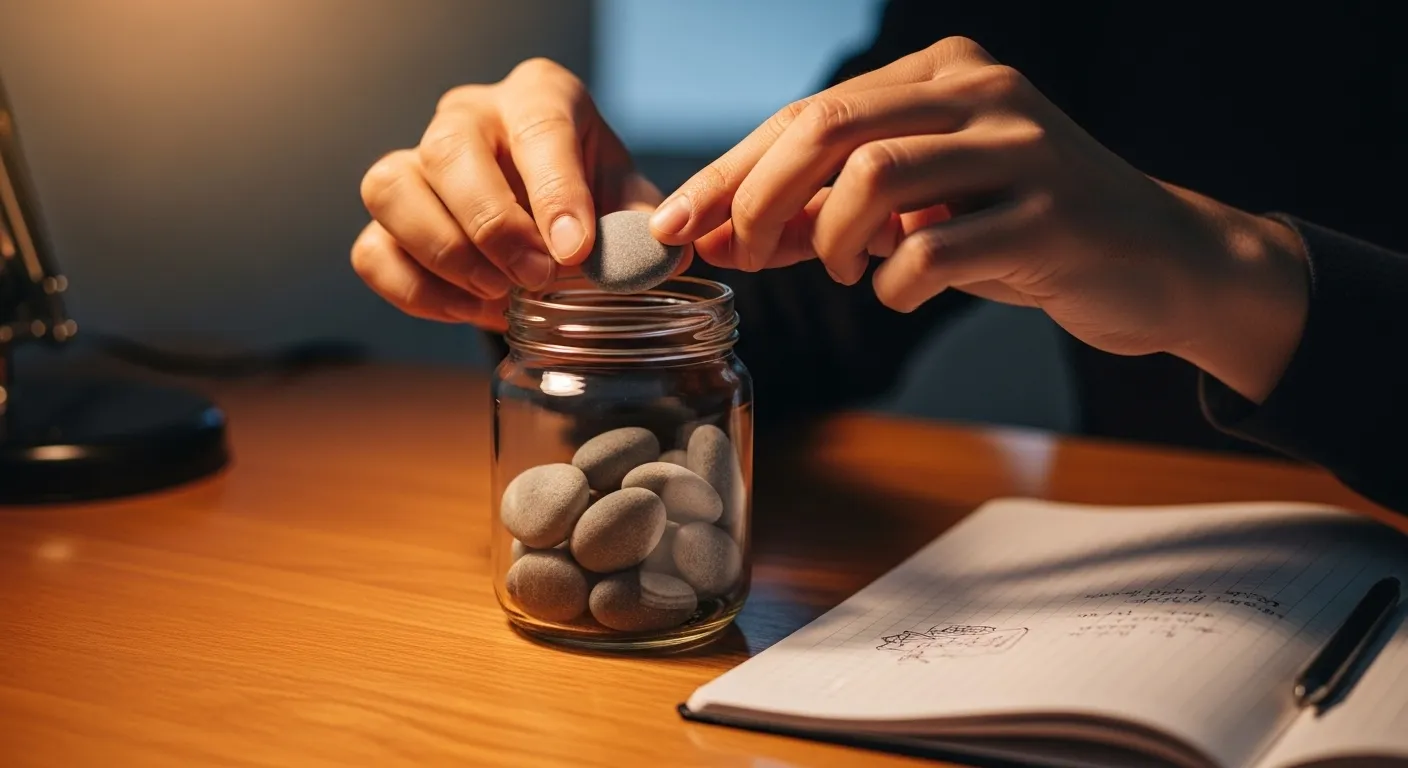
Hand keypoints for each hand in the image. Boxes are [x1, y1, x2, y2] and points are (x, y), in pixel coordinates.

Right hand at [352, 58, 687, 331]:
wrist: (551, 222)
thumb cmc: (591, 199)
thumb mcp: (628, 202)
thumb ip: (642, 226)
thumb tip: (660, 254)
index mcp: (538, 97)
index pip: (539, 128)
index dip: (556, 191)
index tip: (575, 249)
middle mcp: (468, 117)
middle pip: (450, 150)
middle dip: (493, 225)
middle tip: (536, 278)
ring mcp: (416, 163)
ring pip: (391, 189)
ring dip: (445, 252)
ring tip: (499, 293)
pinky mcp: (387, 219)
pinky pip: (373, 251)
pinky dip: (417, 291)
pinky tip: (469, 308)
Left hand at [650, 38, 1307, 401]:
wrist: (1155, 259)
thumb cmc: (1021, 231)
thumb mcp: (916, 213)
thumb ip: (825, 216)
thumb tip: (718, 237)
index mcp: (939, 73)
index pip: (807, 113)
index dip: (730, 172)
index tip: (675, 224)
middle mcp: (978, 90)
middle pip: (828, 126)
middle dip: (758, 197)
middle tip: (739, 254)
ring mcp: (1021, 146)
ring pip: (876, 175)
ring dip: (831, 238)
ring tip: (843, 270)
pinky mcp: (1052, 215)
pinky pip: (937, 249)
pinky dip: (896, 283)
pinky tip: (897, 292)